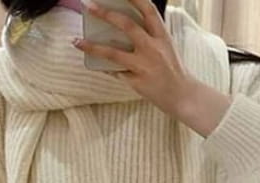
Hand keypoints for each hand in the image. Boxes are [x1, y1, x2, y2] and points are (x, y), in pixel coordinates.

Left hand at [72, 0, 232, 135]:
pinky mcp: (137, 82)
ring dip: (92, 46)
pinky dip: (104, 67)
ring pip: (113, 53)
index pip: (148, 9)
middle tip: (88, 5)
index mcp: (162, 35)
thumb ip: (148, 34)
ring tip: (77, 41)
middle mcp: (153, 48)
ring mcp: (144, 66)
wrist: (182, 96)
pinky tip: (93, 63)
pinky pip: (115, 72)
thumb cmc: (171, 69)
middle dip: (105, 14)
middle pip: (127, 25)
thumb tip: (120, 24)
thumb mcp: (165, 46)